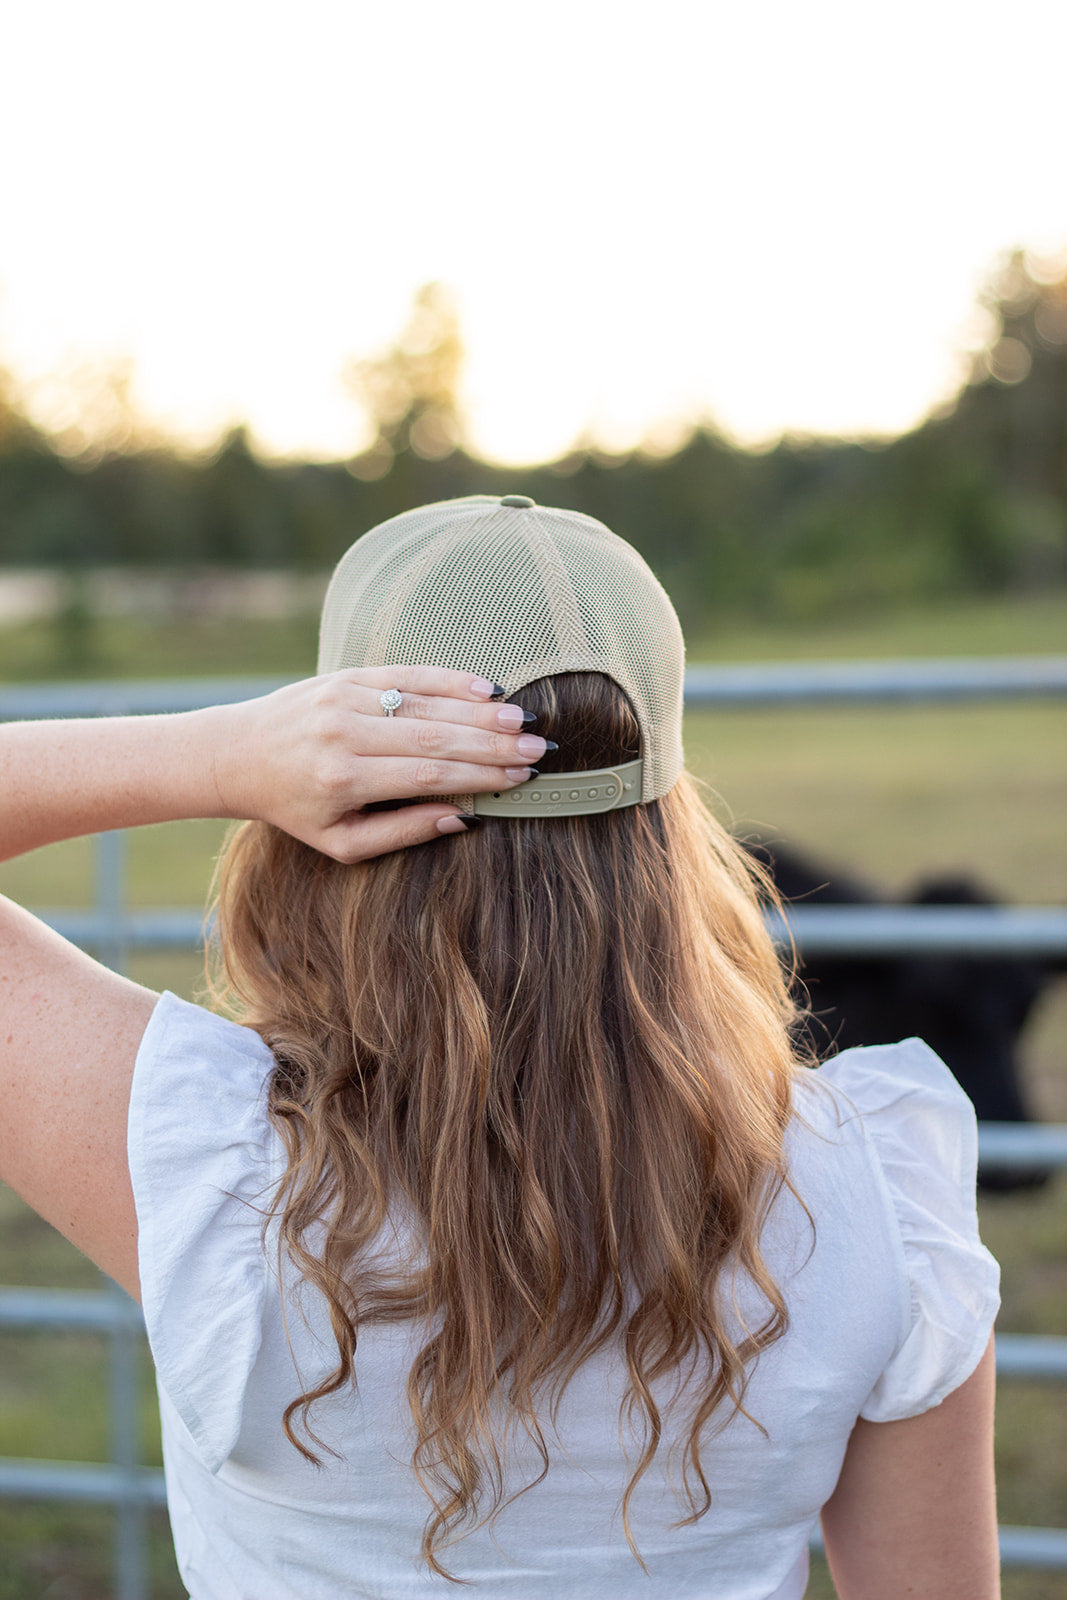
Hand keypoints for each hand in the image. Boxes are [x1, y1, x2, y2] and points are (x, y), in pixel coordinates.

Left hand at [210, 665, 547, 861]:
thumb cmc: (296, 808)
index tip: (521, 778)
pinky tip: (484, 688)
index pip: (429, 774)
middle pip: (435, 737)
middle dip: (493, 743)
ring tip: (522, 720)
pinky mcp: (344, 675)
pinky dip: (447, 680)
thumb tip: (462, 817)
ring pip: (425, 702)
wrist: (237, 755)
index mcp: (344, 781)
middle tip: (539, 749)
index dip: (480, 775)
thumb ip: (401, 833)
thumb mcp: (341, 842)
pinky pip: (405, 674)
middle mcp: (345, 735)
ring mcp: (344, 699)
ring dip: (479, 711)